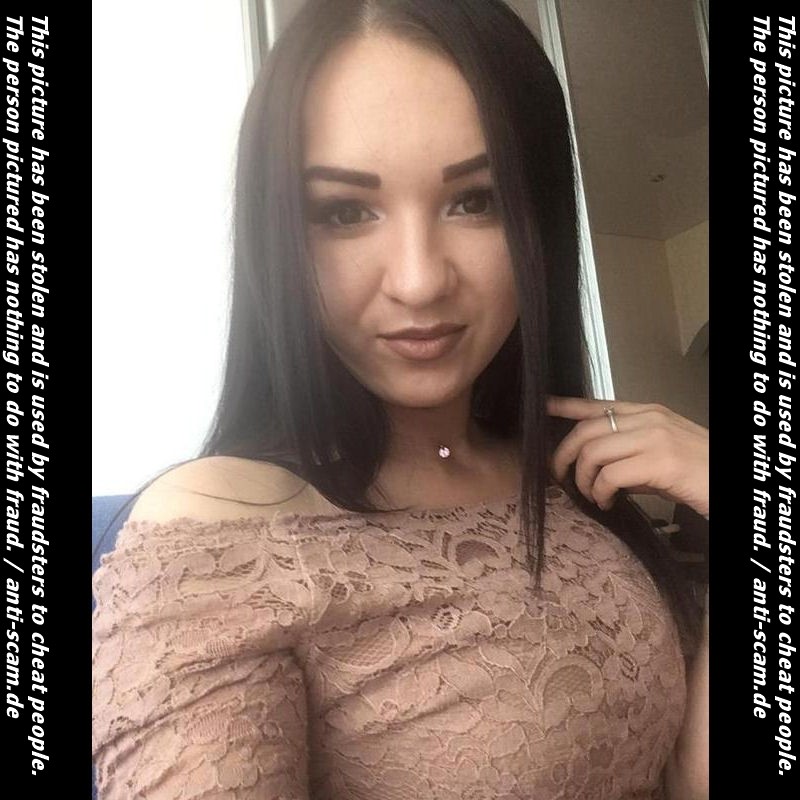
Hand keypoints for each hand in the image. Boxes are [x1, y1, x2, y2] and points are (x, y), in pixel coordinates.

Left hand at [548, 396, 708, 517]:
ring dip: (583, 479)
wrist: (735, 485)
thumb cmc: (699, 474)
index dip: (567, 405)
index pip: (598, 404)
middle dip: (563, 455)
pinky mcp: (661, 462)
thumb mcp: (661, 455)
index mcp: (648, 413)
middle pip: (586, 430)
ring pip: (593, 452)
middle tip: (559, 476)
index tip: (544, 406)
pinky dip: (600, 493)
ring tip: (592, 496)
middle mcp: (649, 419)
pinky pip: (610, 476)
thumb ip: (630, 454)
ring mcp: (655, 438)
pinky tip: (607, 504)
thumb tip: (598, 469)